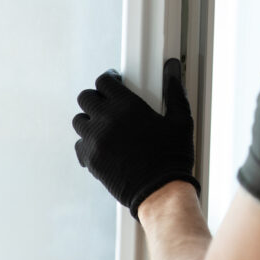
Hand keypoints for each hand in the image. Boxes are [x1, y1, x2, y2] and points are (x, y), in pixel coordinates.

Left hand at [73, 59, 199, 219]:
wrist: (160, 191)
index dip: (110, 80)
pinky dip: (87, 141)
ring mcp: (95, 142)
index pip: (104, 82)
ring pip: (79, 120)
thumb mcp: (181, 120)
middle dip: (97, 97)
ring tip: (105, 124)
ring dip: (90, 119)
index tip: (116, 83)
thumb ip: (174, 91)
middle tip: (109, 102)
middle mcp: (107, 121)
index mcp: (128, 106)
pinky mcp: (91, 161)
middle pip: (86, 98)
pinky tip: (102, 144)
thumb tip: (173, 67)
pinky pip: (79, 144)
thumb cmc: (173, 155)